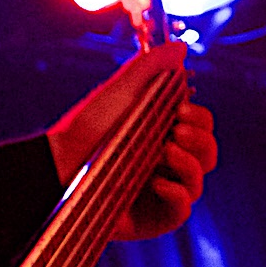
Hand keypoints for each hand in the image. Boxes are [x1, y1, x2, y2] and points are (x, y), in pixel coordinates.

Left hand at [48, 41, 217, 240]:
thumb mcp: (120, 91)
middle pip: (208, 154)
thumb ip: (152, 68)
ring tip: (166, 152)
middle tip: (178, 129)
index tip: (181, 109)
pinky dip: (178, 196)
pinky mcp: (151, 219)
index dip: (201, 118)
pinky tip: (158, 183)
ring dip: (191, 164)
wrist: (57, 165)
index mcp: (162, 133)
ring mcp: (160, 192)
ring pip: (199, 182)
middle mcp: (165, 163)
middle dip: (202, 139)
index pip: (200, 128)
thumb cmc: (85, 127)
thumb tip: (181, 47)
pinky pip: (182, 212)